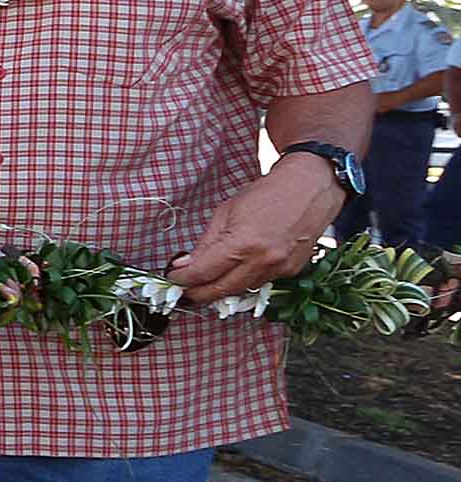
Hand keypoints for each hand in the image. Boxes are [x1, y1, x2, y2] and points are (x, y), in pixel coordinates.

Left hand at [169, 158, 346, 303]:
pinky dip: (243, 282)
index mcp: (244, 243)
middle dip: (198, 293)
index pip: (204, 273)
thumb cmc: (266, 194)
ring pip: (241, 290)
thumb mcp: (226, 212)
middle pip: (222, 290)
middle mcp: (264, 261)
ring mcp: (281, 269)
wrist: (310, 188)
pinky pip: (260, 283)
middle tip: (182, 291)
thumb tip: (183, 265)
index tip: (171, 280)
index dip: (182, 280)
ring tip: (204, 284)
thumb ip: (205, 244)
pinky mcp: (292, 271)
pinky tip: (233, 275)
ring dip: (220, 290)